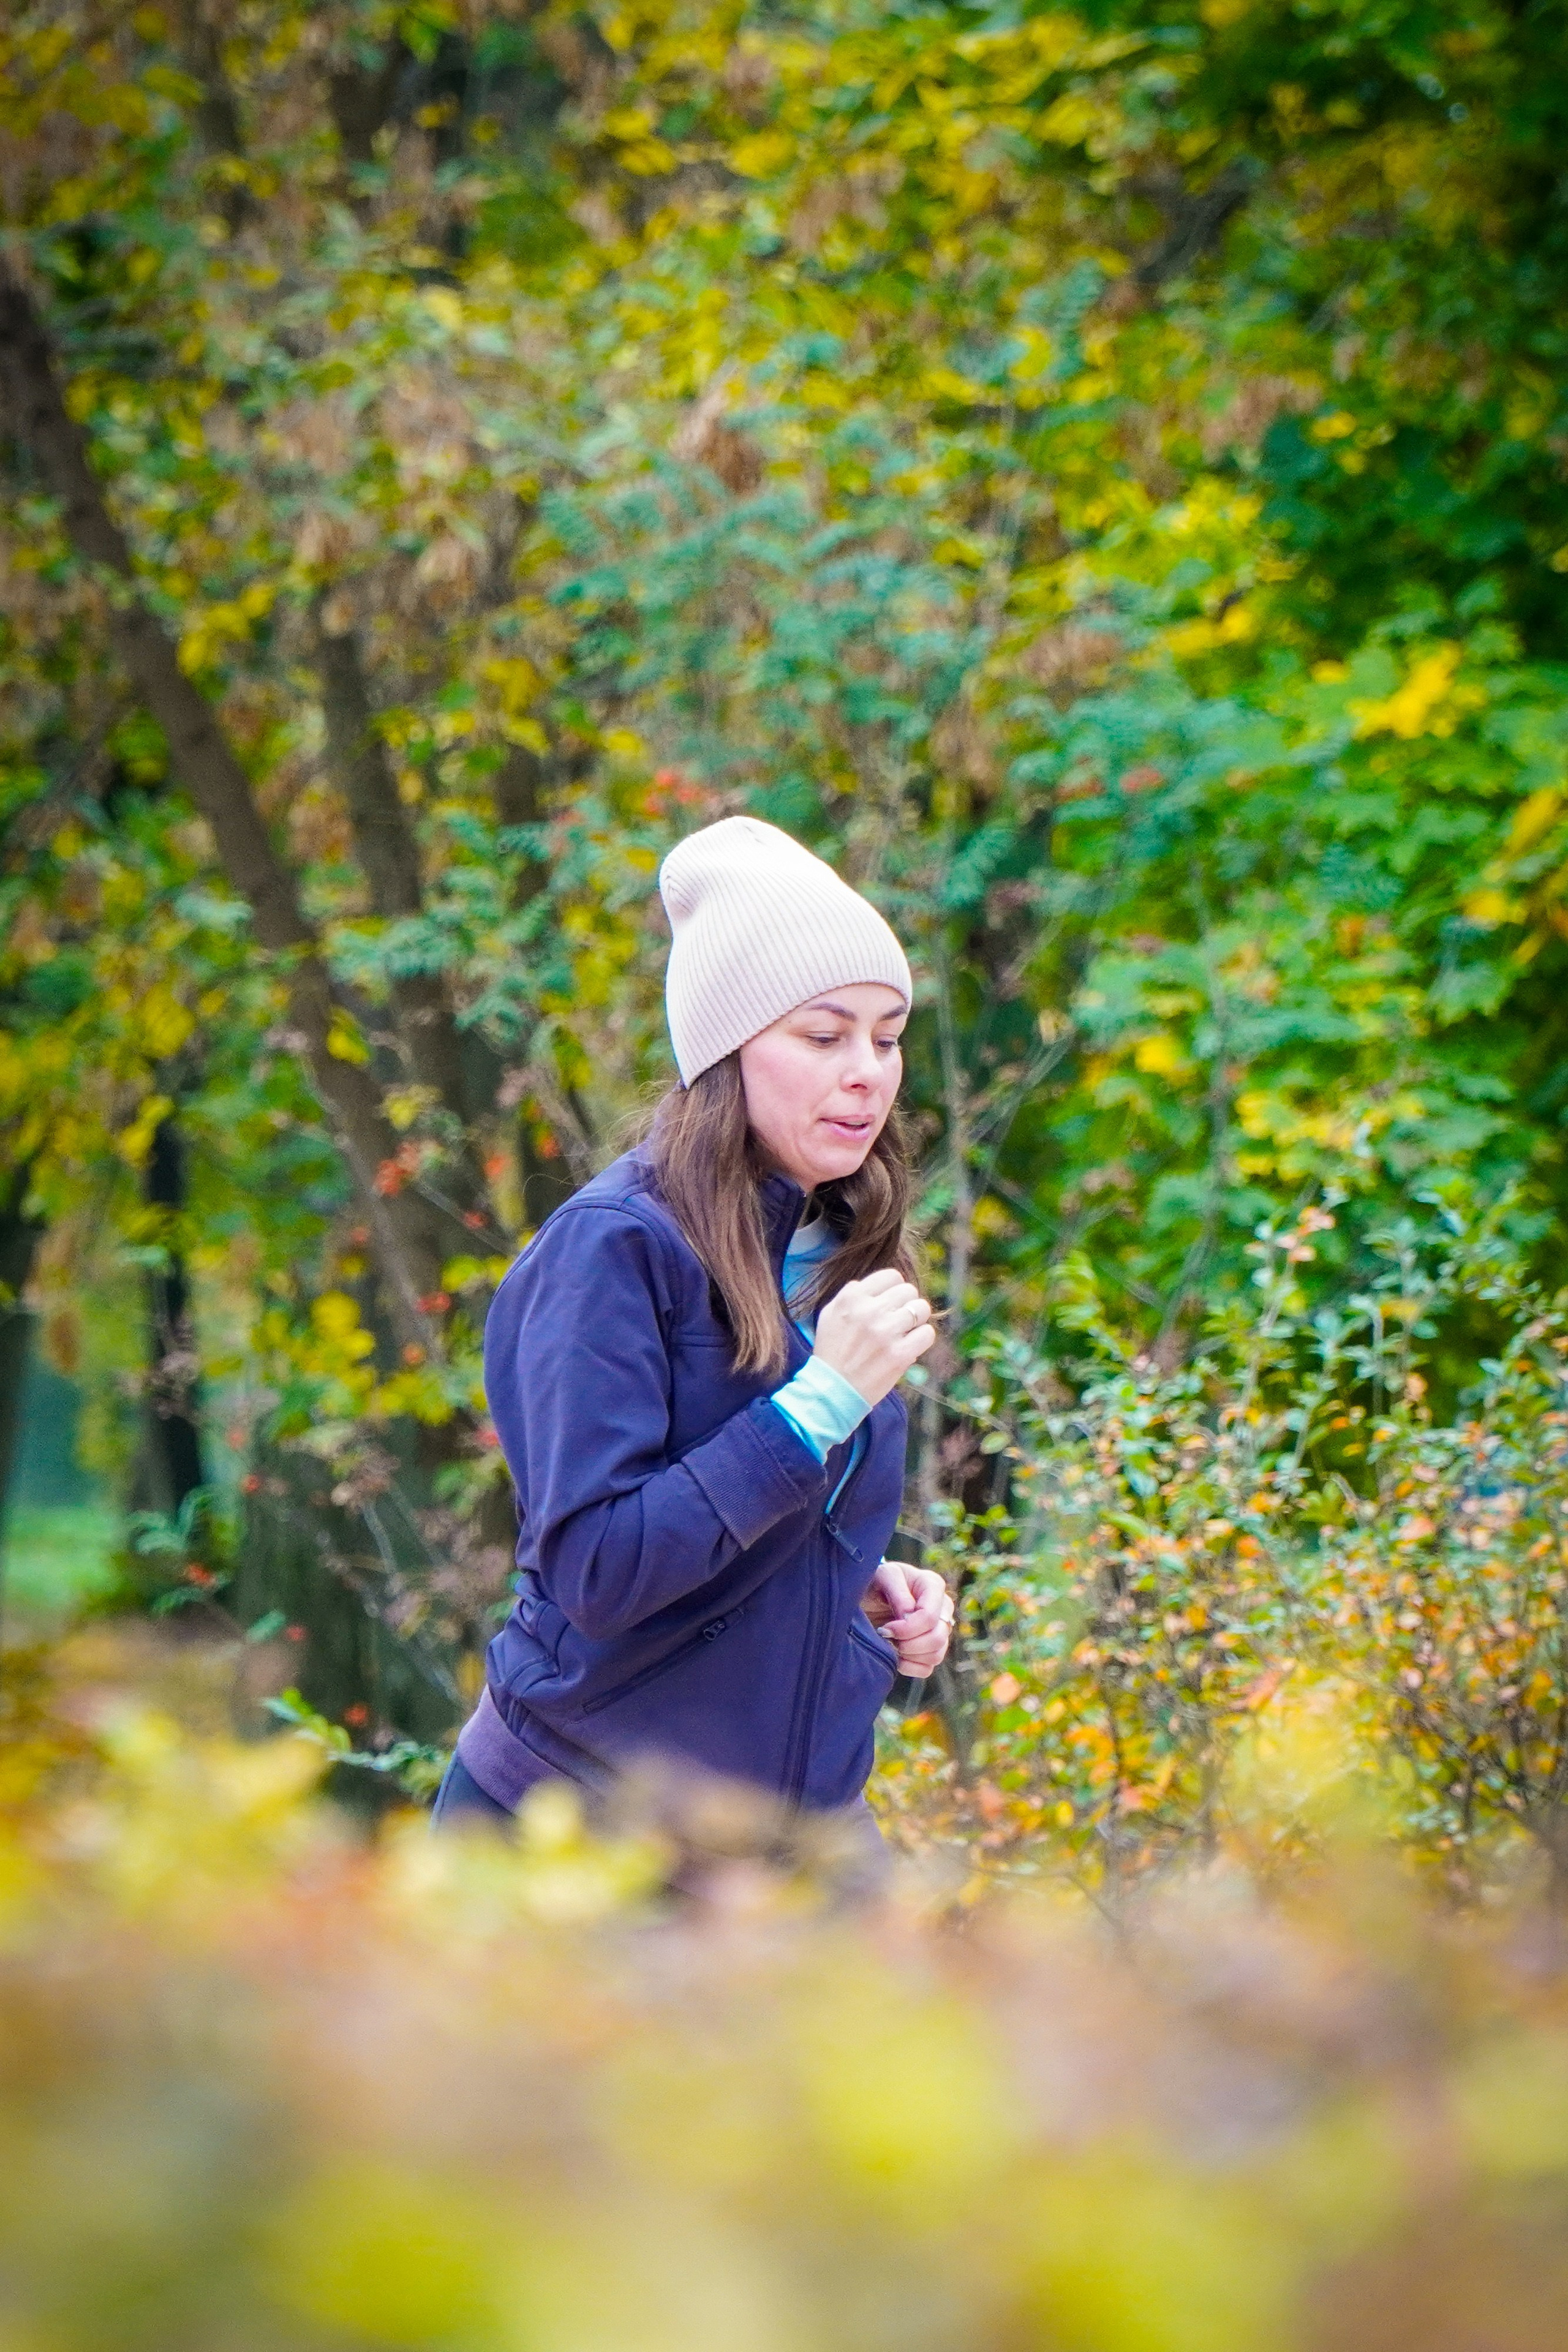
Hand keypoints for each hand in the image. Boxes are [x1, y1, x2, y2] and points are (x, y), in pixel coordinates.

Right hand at [813, 1268, 934, 1407]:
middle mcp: (869, 1311)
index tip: (890, 1302)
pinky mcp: (899, 1354)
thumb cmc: (833, 1351)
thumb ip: (851, 1294)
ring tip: (905, 1332)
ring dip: (917, 1320)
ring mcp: (885, 1333)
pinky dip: (922, 1339)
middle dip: (906, 1304)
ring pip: (922, 1309)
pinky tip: (910, 1345)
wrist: (833, 1390)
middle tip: (898, 1319)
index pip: (892, 1276)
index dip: (894, 1289)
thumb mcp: (830, 1314)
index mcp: (851, 1297)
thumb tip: (876, 1285)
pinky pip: (927, 1333)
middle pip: (909, 1290)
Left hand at [862, 1560, 953, 1679]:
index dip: (907, 1628)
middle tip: (886, 1637)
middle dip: (907, 1643)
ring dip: (908, 1655)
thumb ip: (898, 1593)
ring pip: (936, 1655)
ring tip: (890, 1643)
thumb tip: (909, 1616)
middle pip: (936, 1638)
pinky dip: (909, 1667)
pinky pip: (928, 1668)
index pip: (929, 1617)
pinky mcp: (931, 1649)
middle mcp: (942, 1609)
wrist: (868, 1596)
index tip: (885, 1628)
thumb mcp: (883, 1577)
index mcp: (933, 1586)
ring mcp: (940, 1630)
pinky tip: (895, 1656)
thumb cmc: (876, 1581)